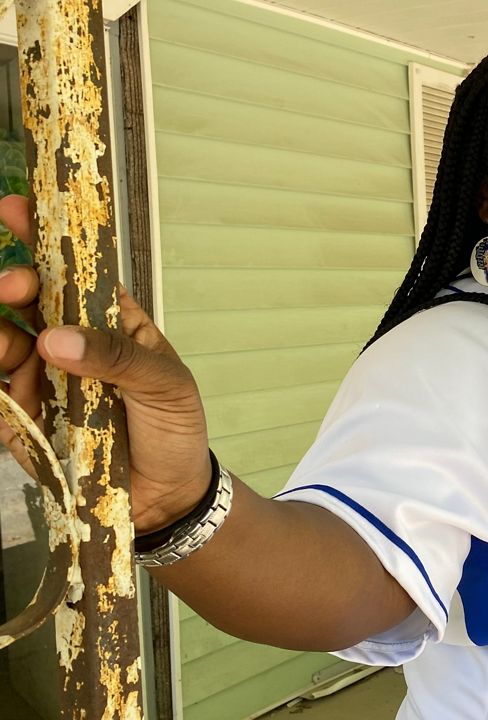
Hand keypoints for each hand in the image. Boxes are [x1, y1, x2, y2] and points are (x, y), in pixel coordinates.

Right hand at [0, 194, 211, 532]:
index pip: (72, 269)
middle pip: (24, 298)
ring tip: (2, 338)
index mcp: (108, 321)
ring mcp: (37, 378)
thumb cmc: (175, 429)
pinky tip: (1, 373)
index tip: (15, 207)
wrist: (167, 499)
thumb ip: (117, 359)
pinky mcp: (18, 419)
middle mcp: (66, 341)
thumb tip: (53, 339)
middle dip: (11, 281)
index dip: (43, 235)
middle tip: (14, 286)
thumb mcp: (165, 386)